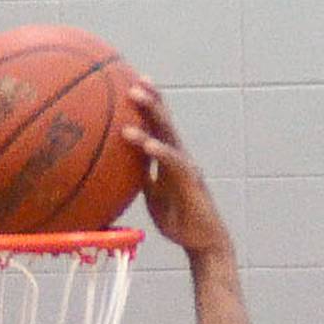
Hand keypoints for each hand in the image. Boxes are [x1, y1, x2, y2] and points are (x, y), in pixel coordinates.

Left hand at [122, 79, 230, 257]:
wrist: (203, 243)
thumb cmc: (178, 222)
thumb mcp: (153, 197)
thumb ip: (142, 179)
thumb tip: (121, 168)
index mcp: (170, 159)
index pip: (159, 127)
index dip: (149, 106)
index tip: (133, 84)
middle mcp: (179, 156)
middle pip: (164, 121)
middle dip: (150, 98)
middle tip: (133, 80)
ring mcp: (186, 166)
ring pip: (168, 133)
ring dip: (152, 113)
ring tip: (135, 97)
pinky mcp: (190, 181)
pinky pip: (173, 162)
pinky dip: (158, 150)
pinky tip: (145, 142)